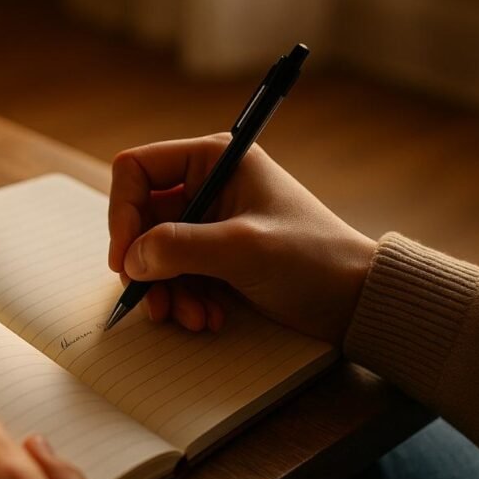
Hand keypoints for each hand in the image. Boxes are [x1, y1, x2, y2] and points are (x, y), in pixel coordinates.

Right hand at [108, 134, 375, 343]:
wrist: (355, 299)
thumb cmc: (312, 259)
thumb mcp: (242, 248)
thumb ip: (179, 247)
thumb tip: (130, 259)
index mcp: (214, 160)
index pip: (137, 170)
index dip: (122, 213)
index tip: (124, 259)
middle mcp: (207, 185)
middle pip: (141, 219)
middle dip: (147, 265)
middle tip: (155, 303)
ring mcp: (210, 223)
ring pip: (155, 253)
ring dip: (167, 291)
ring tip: (194, 318)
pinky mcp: (215, 256)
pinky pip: (176, 275)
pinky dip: (184, 300)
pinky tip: (209, 318)